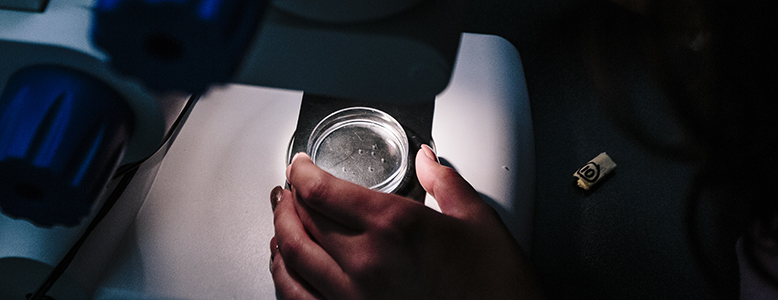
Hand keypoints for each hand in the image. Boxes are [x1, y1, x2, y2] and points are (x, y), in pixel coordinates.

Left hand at [269, 145, 542, 298]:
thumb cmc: (497, 289)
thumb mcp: (480, 223)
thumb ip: (446, 183)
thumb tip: (428, 161)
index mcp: (394, 225)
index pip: (322, 189)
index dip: (302, 172)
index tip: (300, 166)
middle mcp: (364, 261)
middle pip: (302, 219)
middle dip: (289, 197)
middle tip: (289, 187)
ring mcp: (352, 297)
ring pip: (292, 257)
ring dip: (280, 231)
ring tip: (281, 218)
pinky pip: (296, 298)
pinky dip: (283, 275)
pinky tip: (284, 264)